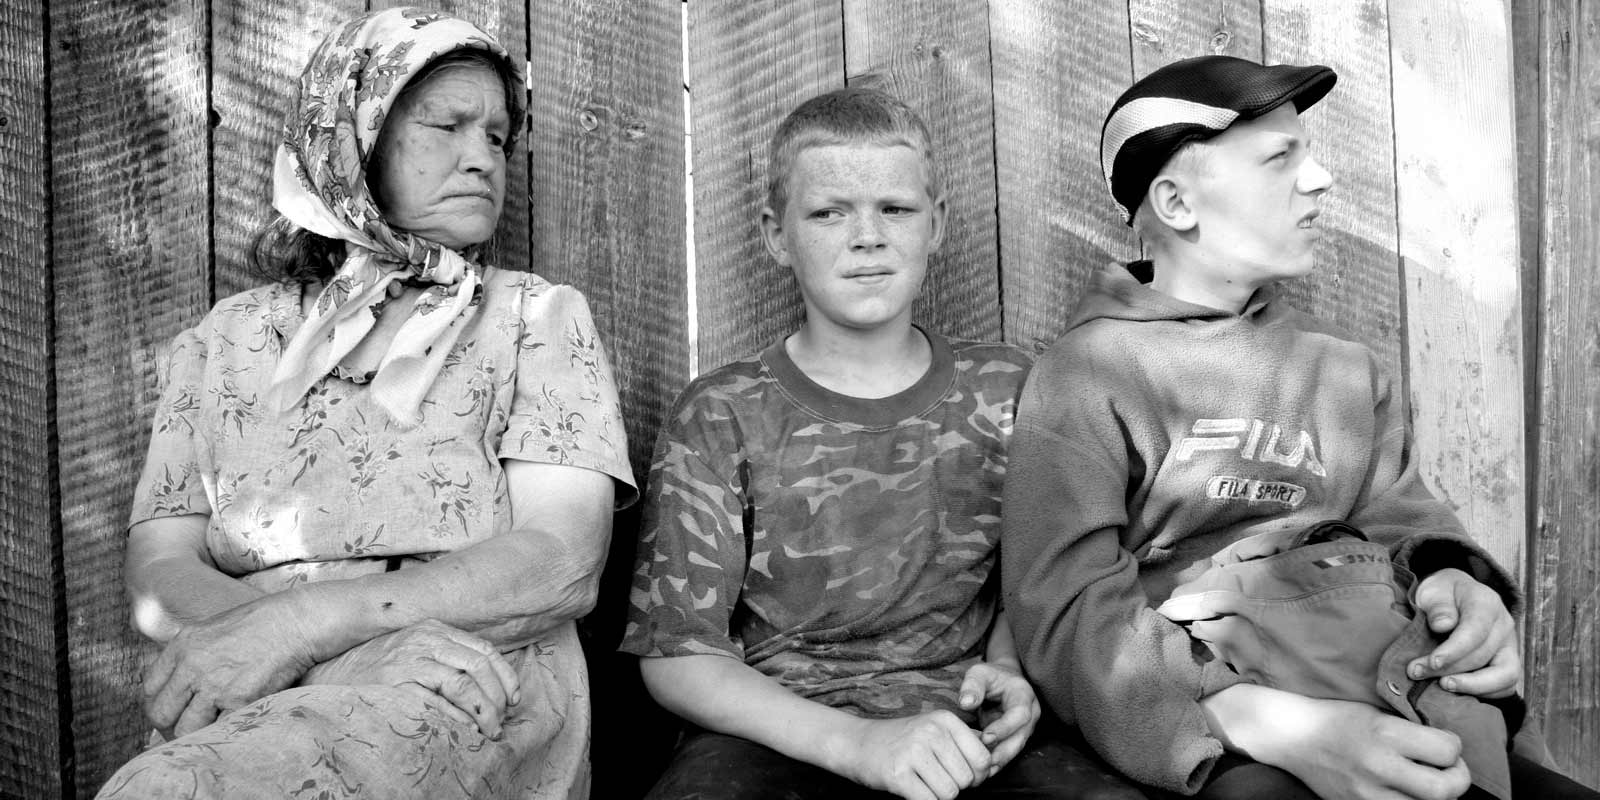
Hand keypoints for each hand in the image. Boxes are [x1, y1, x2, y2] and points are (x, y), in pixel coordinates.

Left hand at [143, 596, 317, 738]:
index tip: (173, 712)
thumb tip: (181, 685)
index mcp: (182, 646)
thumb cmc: (263, 624)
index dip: (159, 705)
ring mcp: (215, 685)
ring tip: (211, 732)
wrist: (297, 622)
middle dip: (171, 726)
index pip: (149, 688)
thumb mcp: (215, 629)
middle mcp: (192, 666)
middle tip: (188, 730)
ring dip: (197, 734)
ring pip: (186, 729)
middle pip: (160, 713)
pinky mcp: (240, 699)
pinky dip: (225, 732)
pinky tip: (234, 726)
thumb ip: (192, 655)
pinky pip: (219, 730)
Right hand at [302, 619, 519, 736]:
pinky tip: (464, 732)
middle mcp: (425, 641)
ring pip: (463, 685)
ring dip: (482, 712)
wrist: (328, 670)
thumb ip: (446, 655)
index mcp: (435, 630)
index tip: (514, 699)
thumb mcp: (415, 648)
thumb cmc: (378, 665)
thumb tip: (487, 682)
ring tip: (488, 731)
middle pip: (479, 668)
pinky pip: (436, 703)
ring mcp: (409, 661)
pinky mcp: (394, 684)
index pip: (485, 651)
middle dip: (497, 698)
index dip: (506, 678)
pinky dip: (456, 719)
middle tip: (501, 721)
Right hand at [839, 711, 992, 799]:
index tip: (960, 775)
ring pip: (950, 794)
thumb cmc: (902, 741)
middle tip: (935, 779)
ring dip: (939, 796)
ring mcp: (913, 752)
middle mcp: (931, 732)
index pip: (983, 759)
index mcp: (945, 720)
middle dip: (956, 787)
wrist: (857, 743)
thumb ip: (965, 742)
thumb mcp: (934, 729)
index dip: (976, 776)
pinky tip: (913, 791)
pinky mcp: (897, 774)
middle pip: (967, 780)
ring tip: (923, 783)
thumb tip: (995, 764)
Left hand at [957, 661, 1040, 778]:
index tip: (986, 737)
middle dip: (1004, 751)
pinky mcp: (1017, 736)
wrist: (1003, 680)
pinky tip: (985, 772)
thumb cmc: (990, 676)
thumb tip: (965, 703)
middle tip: (985, 762)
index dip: (1004, 727)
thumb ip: (972, 685)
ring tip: (983, 772)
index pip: (1020, 714)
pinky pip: (1010, 751)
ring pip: (1017, 747)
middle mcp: (1031, 712)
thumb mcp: (979, 672)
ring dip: (1001, 760)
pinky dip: (998, 762)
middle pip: (1021, 736)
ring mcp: (1026, 726)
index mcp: (1023, 694)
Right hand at [1255, 694, 1470, 799]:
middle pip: (1445, 789)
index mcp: (1385, 733)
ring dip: (1435, 795)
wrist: (1293, 736)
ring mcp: (1367, 793)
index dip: (1454, 748)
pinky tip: (1405, 791)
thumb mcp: (1378, 714)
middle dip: (1457, 779)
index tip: (1445, 745)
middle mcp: (1378, 766)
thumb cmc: (1337, 719)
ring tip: (1426, 781)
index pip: (1448, 750)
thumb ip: (1413, 733)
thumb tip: (1451, 751)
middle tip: (1449, 770)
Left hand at [1409, 568, 1519, 697]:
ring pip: (1504, 676)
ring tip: (1442, 686)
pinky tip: (1456, 691)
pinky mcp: (1508, 663)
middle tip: (1417, 673)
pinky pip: (1505, 686)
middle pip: (1482, 655)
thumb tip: (1442, 625)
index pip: (1475, 631)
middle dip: (1449, 669)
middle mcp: (1504, 625)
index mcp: (1486, 603)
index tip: (1432, 662)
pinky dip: (1482, 693)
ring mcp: (1509, 646)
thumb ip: (1438, 606)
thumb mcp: (1434, 592)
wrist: (1454, 597)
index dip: (1453, 650)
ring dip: (1471, 686)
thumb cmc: (1442, 595)